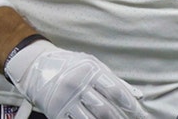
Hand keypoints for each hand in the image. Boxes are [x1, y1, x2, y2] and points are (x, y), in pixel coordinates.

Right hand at [5, 40, 148, 118]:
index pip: (115, 90)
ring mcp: (66, 99)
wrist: (37, 67)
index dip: (129, 104)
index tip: (141, 114)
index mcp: (91, 71)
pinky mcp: (55, 111)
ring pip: (91, 118)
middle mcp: (78, 84)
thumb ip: (116, 81)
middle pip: (105, 108)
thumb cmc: (71, 65)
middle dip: (120, 118)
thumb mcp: (94, 65)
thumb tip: (138, 96)